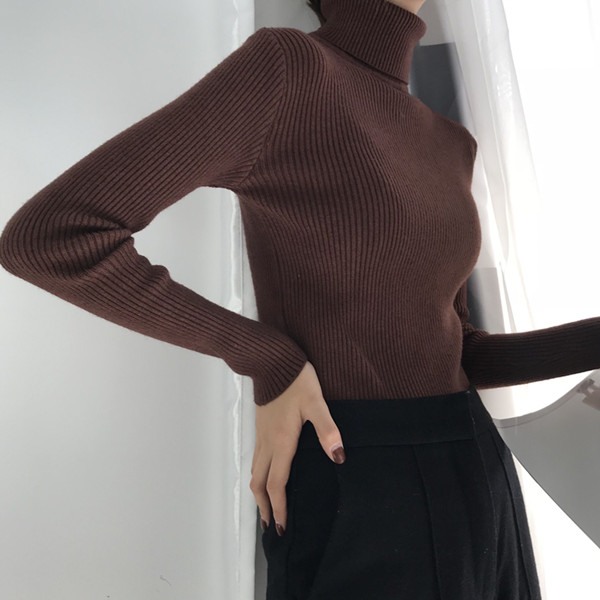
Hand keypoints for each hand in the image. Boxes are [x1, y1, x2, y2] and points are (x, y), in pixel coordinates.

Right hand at [250, 361, 345, 536]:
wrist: (273, 362)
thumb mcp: (316, 403)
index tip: (281, 527)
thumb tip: (339, 458)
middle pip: (260, 483)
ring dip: (259, 492)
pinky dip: (258, 475)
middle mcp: (268, 443)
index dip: (279, 507)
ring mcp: (262, 435)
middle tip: (271, 525)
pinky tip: (266, 474)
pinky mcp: (260, 427)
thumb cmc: (296, 381)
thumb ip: (327, 430)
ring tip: (265, 506)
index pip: (277, 484)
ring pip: (255, 471)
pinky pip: (256, 459)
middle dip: (264, 506)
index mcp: (282, 442)